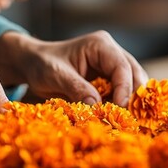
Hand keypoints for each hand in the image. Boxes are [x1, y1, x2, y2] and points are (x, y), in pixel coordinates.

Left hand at [0, 31, 147, 105]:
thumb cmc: (42, 64)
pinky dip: (120, 105)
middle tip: (130, 119)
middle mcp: (110, 52)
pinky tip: (117, 119)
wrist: (32, 63)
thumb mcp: (56, 76)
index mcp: (100, 45)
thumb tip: (97, 106)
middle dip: (134, 97)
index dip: (125, 89)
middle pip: (134, 74)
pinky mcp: (108, 78)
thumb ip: (77, 89)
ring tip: (125, 121)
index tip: (121, 109)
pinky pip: (121, 92)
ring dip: (130, 102)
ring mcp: (111, 65)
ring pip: (132, 84)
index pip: (122, 67)